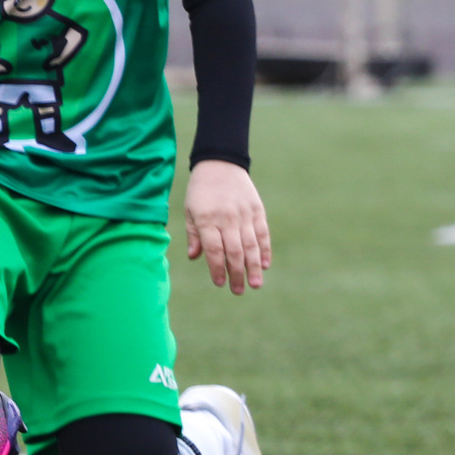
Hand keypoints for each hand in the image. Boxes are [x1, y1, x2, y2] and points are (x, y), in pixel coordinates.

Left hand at [183, 164, 269, 295]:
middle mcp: (227, 218)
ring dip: (253, 268)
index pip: (214, 249)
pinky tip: (264, 265)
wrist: (220, 164)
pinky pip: (262, 234)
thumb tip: (195, 257)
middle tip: (237, 291)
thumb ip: (193, 234)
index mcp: (206, 218)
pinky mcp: (257, 211)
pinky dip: (264, 250)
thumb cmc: (200, 191)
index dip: (217, 268)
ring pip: (251, 246)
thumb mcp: (190, 210)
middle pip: (234, 251)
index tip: (219, 283)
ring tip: (255, 285)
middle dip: (236, 274)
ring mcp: (244, 215)